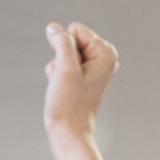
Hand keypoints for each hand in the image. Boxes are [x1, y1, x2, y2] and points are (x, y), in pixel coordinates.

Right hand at [44, 22, 117, 137]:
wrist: (69, 131)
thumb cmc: (69, 103)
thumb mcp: (64, 68)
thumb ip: (62, 42)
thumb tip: (54, 27)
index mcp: (106, 52)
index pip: (75, 30)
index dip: (66, 48)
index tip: (71, 71)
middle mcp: (104, 57)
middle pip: (70, 39)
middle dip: (62, 57)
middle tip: (68, 80)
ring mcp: (93, 67)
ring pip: (63, 52)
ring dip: (58, 68)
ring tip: (66, 86)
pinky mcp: (82, 75)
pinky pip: (62, 63)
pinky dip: (58, 75)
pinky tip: (63, 89)